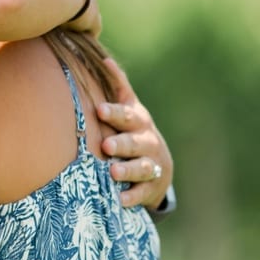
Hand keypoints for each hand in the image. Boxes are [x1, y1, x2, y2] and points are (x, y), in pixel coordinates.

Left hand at [95, 57, 171, 209]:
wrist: (160, 165)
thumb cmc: (134, 130)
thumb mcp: (130, 108)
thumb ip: (118, 86)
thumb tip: (104, 59)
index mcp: (138, 121)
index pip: (127, 115)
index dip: (115, 112)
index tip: (100, 110)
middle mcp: (147, 142)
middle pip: (135, 142)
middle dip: (122, 143)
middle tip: (106, 145)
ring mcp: (151, 166)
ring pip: (141, 168)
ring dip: (127, 170)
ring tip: (113, 172)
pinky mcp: (151, 188)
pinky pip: (142, 193)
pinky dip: (132, 197)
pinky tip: (120, 199)